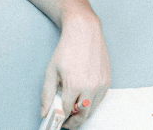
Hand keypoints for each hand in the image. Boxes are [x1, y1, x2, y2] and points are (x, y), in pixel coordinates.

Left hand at [42, 14, 110, 128]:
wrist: (84, 32)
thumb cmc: (66, 49)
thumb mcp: (51, 71)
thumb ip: (47, 95)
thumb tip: (44, 113)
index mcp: (74, 85)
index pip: (67, 111)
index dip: (60, 118)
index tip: (57, 120)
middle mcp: (90, 86)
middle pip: (82, 115)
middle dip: (73, 122)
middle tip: (66, 122)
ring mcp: (101, 84)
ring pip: (92, 109)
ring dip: (83, 113)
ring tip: (73, 111)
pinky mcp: (107, 80)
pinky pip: (100, 99)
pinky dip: (91, 103)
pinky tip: (83, 98)